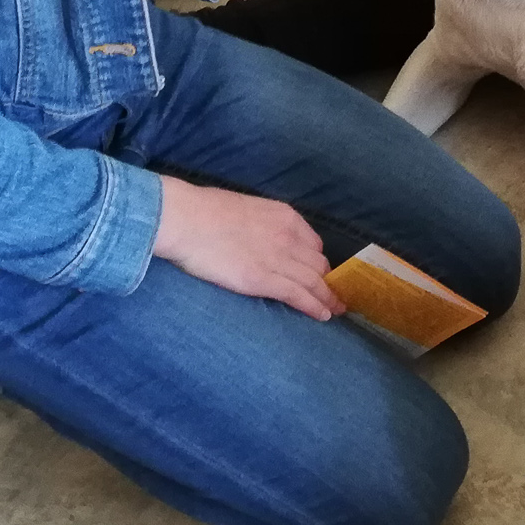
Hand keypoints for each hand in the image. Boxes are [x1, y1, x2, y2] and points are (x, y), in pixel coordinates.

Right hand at [152, 177, 342, 320]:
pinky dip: (315, 306)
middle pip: (319, 264)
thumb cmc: (205, 212)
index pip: (313, 244)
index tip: (320, 273)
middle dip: (329, 281)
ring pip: (314, 282)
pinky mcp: (263, 280)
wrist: (187, 219)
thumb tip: (259, 239)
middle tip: (336, 295)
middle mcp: (289, 236)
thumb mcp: (247, 209)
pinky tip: (324, 315)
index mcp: (285, 216)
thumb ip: (262, 225)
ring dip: (328, 298)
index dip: (319, 262)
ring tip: (336, 309)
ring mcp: (278, 258)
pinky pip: (298, 295)